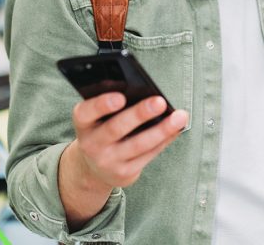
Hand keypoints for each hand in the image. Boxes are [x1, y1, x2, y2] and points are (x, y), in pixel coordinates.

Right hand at [70, 92, 188, 188]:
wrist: (94, 166)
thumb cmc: (103, 127)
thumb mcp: (99, 116)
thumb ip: (114, 102)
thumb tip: (147, 90)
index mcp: (83, 123)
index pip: (86, 112)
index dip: (101, 104)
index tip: (121, 97)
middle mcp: (92, 144)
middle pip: (116, 128)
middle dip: (139, 114)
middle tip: (160, 101)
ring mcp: (107, 162)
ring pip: (138, 145)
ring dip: (162, 130)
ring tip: (180, 116)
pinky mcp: (124, 173)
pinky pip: (149, 154)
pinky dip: (165, 139)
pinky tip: (177, 128)